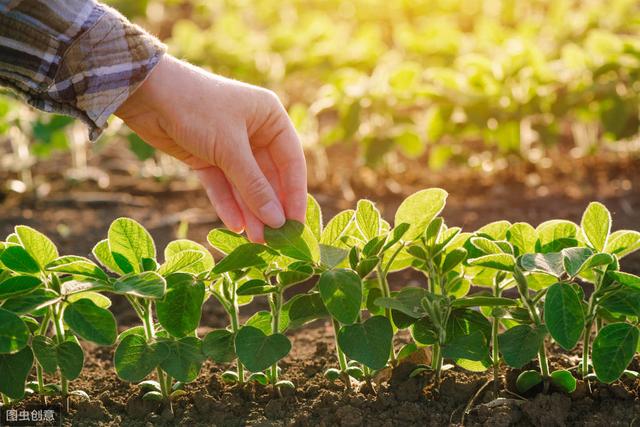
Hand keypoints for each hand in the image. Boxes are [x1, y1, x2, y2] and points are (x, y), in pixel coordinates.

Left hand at [115, 55, 306, 241]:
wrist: (146, 93)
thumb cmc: (197, 108)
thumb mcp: (230, 149)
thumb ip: (254, 186)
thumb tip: (277, 221)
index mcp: (270, 118)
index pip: (291, 163)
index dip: (295, 195)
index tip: (297, 224)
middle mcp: (255, 132)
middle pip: (268, 177)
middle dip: (269, 208)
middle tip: (275, 239)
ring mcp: (230, 146)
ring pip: (245, 185)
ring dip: (250, 212)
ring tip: (256, 240)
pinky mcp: (207, 158)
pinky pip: (222, 186)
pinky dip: (228, 204)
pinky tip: (235, 225)